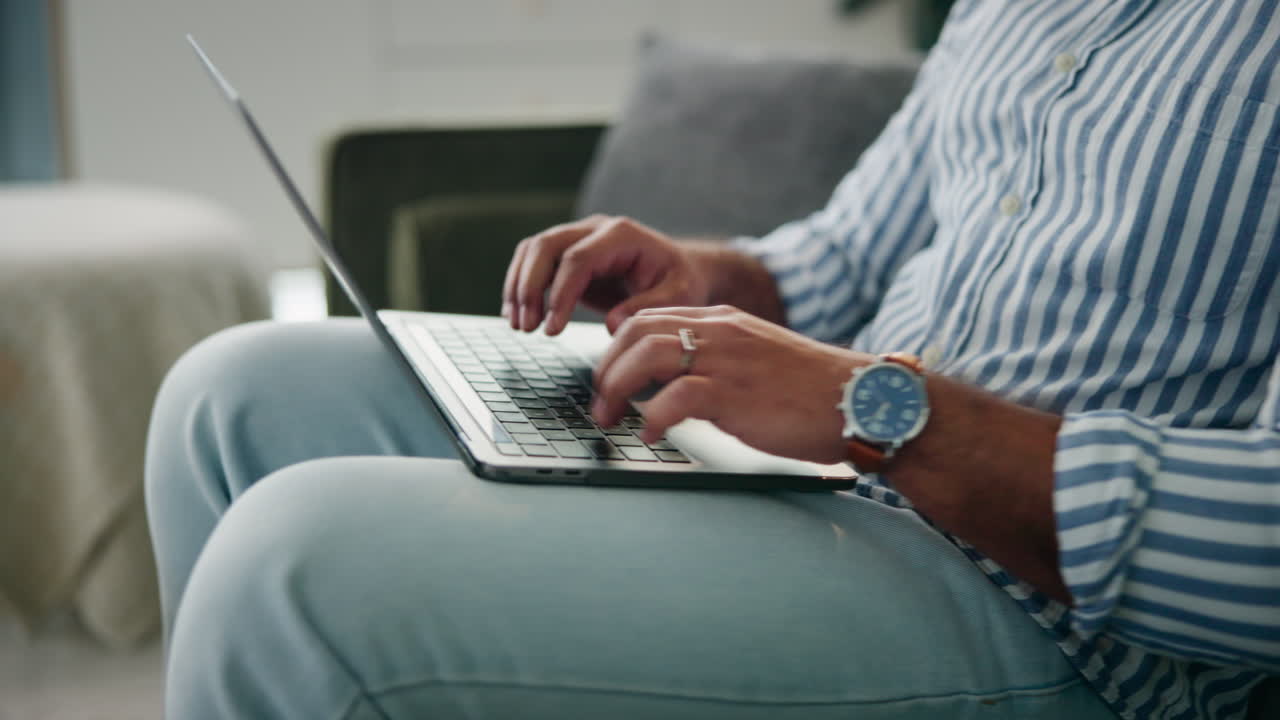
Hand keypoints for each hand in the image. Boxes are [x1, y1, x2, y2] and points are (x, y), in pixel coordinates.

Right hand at [501, 215, 712, 334]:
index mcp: (622, 235)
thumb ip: (646, 308)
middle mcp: (595, 229)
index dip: (559, 294)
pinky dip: (521, 287)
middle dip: (529, 287)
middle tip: (526, 328)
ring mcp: (579, 237)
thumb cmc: (682, 282)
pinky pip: (534, 262)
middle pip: (546, 246)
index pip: (578, 258)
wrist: (682, 270)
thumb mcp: (678, 297)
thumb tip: (611, 323)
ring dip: (519, 287)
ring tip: (520, 326)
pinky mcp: (569, 253)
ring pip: (533, 250)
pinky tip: (517, 316)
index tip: (552, 329)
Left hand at [591, 305, 872, 463]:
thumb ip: (716, 364)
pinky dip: (653, 417)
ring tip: (613, 419)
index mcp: (723, 322)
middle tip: (600, 404)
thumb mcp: (755, 362)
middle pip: (636, 331)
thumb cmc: (810, 393)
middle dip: (607, 368)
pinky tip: (653, 435)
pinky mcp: (736, 393)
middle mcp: (720, 333)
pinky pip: (676, 396)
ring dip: (617, 389)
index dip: (618, 348)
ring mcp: (727, 360)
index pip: (649, 318)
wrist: (860, 400)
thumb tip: (671, 390)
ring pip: (646, 355)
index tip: (609, 379)